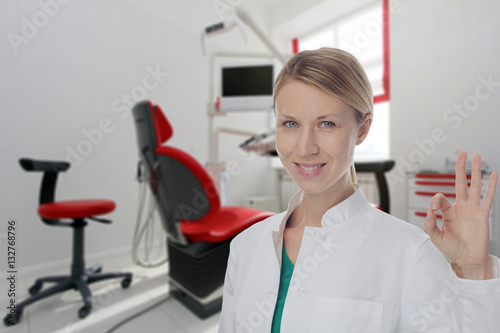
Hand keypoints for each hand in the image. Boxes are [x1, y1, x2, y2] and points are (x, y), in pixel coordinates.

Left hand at [424, 151, 497, 279]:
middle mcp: (460, 208)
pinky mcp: (482, 214)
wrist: (467, 260)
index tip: (434, 209)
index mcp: (447, 212)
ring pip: (474, 186)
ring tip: (475, 157)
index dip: (436, 200)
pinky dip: (491, 186)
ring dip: (474, 171)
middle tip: (462, 153)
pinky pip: (488, 197)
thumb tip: (430, 210)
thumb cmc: (452, 250)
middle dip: (460, 168)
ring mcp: (472, 210)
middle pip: (460, 183)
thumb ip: (430, 223)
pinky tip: (493, 175)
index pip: (441, 197)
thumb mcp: (435, 237)